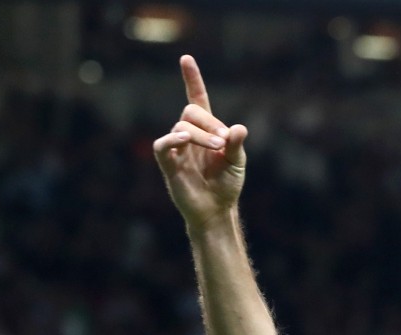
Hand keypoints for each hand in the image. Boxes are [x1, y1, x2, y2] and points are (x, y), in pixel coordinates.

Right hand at [152, 55, 247, 230]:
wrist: (217, 210)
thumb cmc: (226, 185)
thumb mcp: (237, 163)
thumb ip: (237, 145)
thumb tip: (239, 128)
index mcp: (207, 131)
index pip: (197, 100)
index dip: (192, 80)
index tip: (186, 59)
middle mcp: (189, 136)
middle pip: (190, 113)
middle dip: (209, 123)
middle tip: (225, 141)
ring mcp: (177, 149)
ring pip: (181, 128)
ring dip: (201, 135)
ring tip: (217, 149)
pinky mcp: (168, 164)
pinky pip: (162, 146)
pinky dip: (172, 140)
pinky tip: (184, 139)